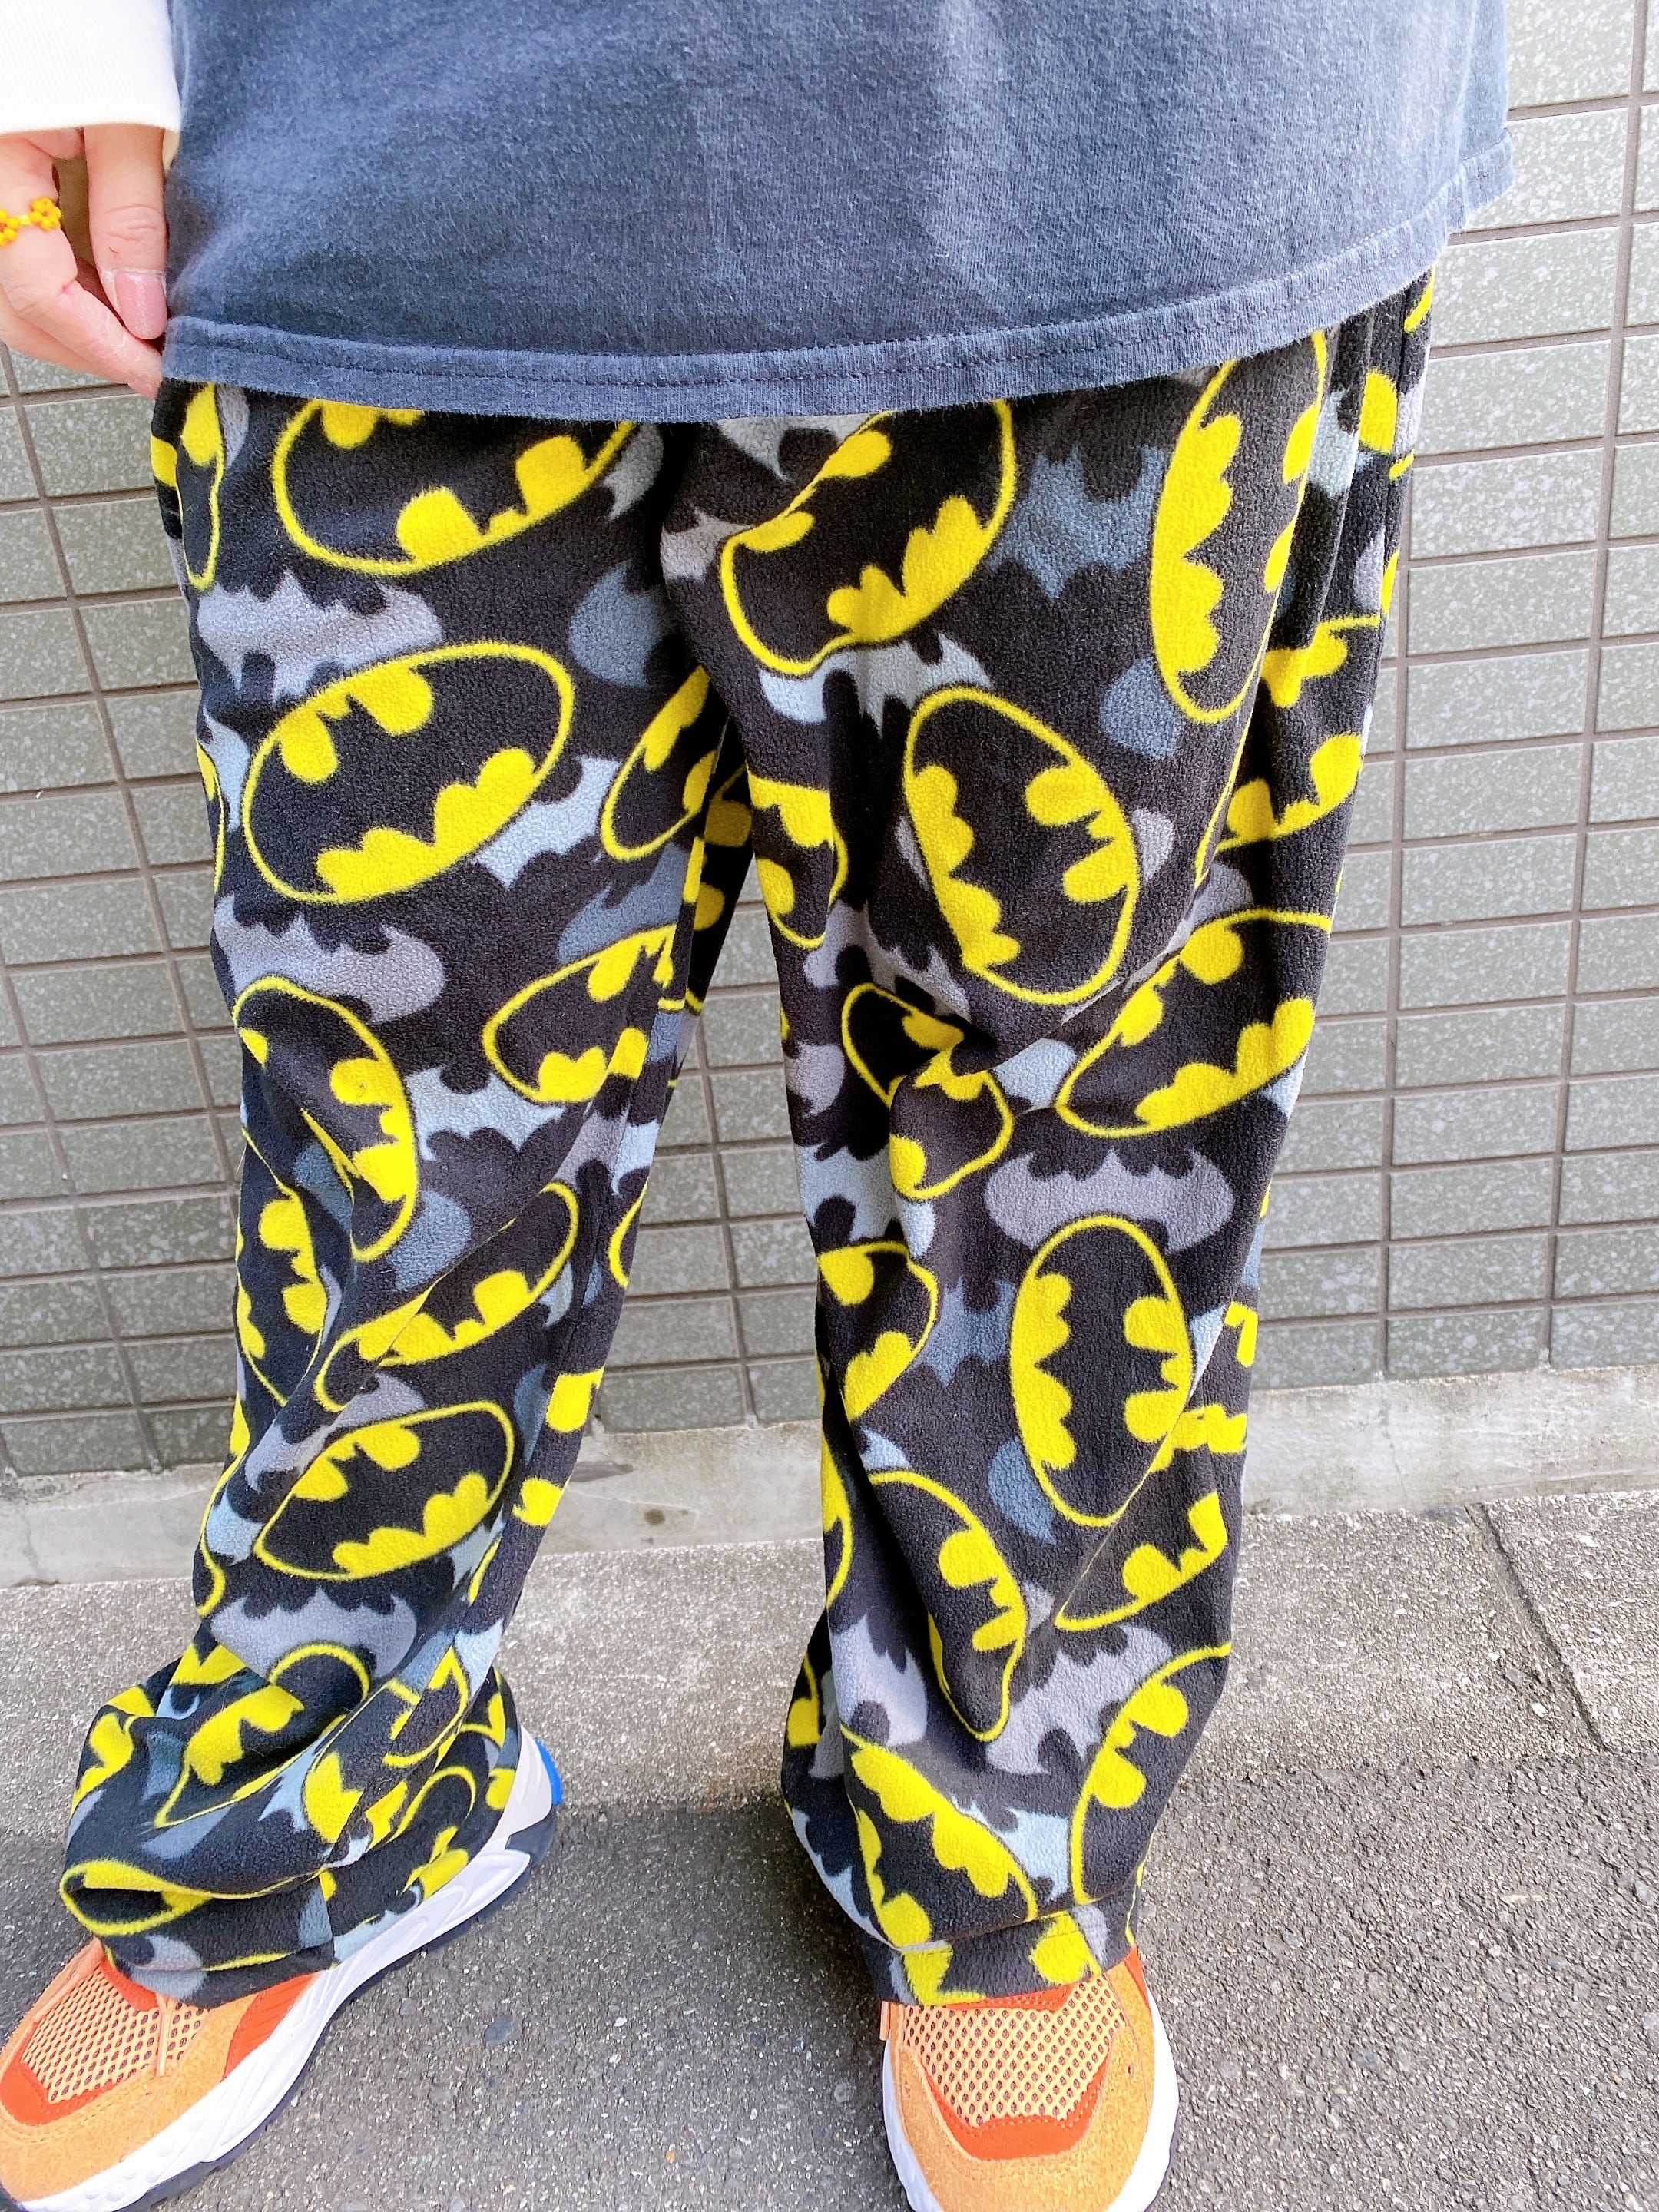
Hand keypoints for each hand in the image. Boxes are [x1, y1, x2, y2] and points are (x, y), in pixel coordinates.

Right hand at [0, 125, 166, 396]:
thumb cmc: (96, 20)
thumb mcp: (129, 115)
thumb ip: (135, 216)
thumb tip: (143, 313)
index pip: (36, 288)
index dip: (99, 342)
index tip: (154, 370)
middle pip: (14, 305)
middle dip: (84, 345)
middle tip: (153, 365)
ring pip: (14, 290)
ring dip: (77, 324)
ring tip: (143, 336)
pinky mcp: (6, 182)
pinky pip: (24, 255)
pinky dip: (71, 288)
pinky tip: (120, 295)